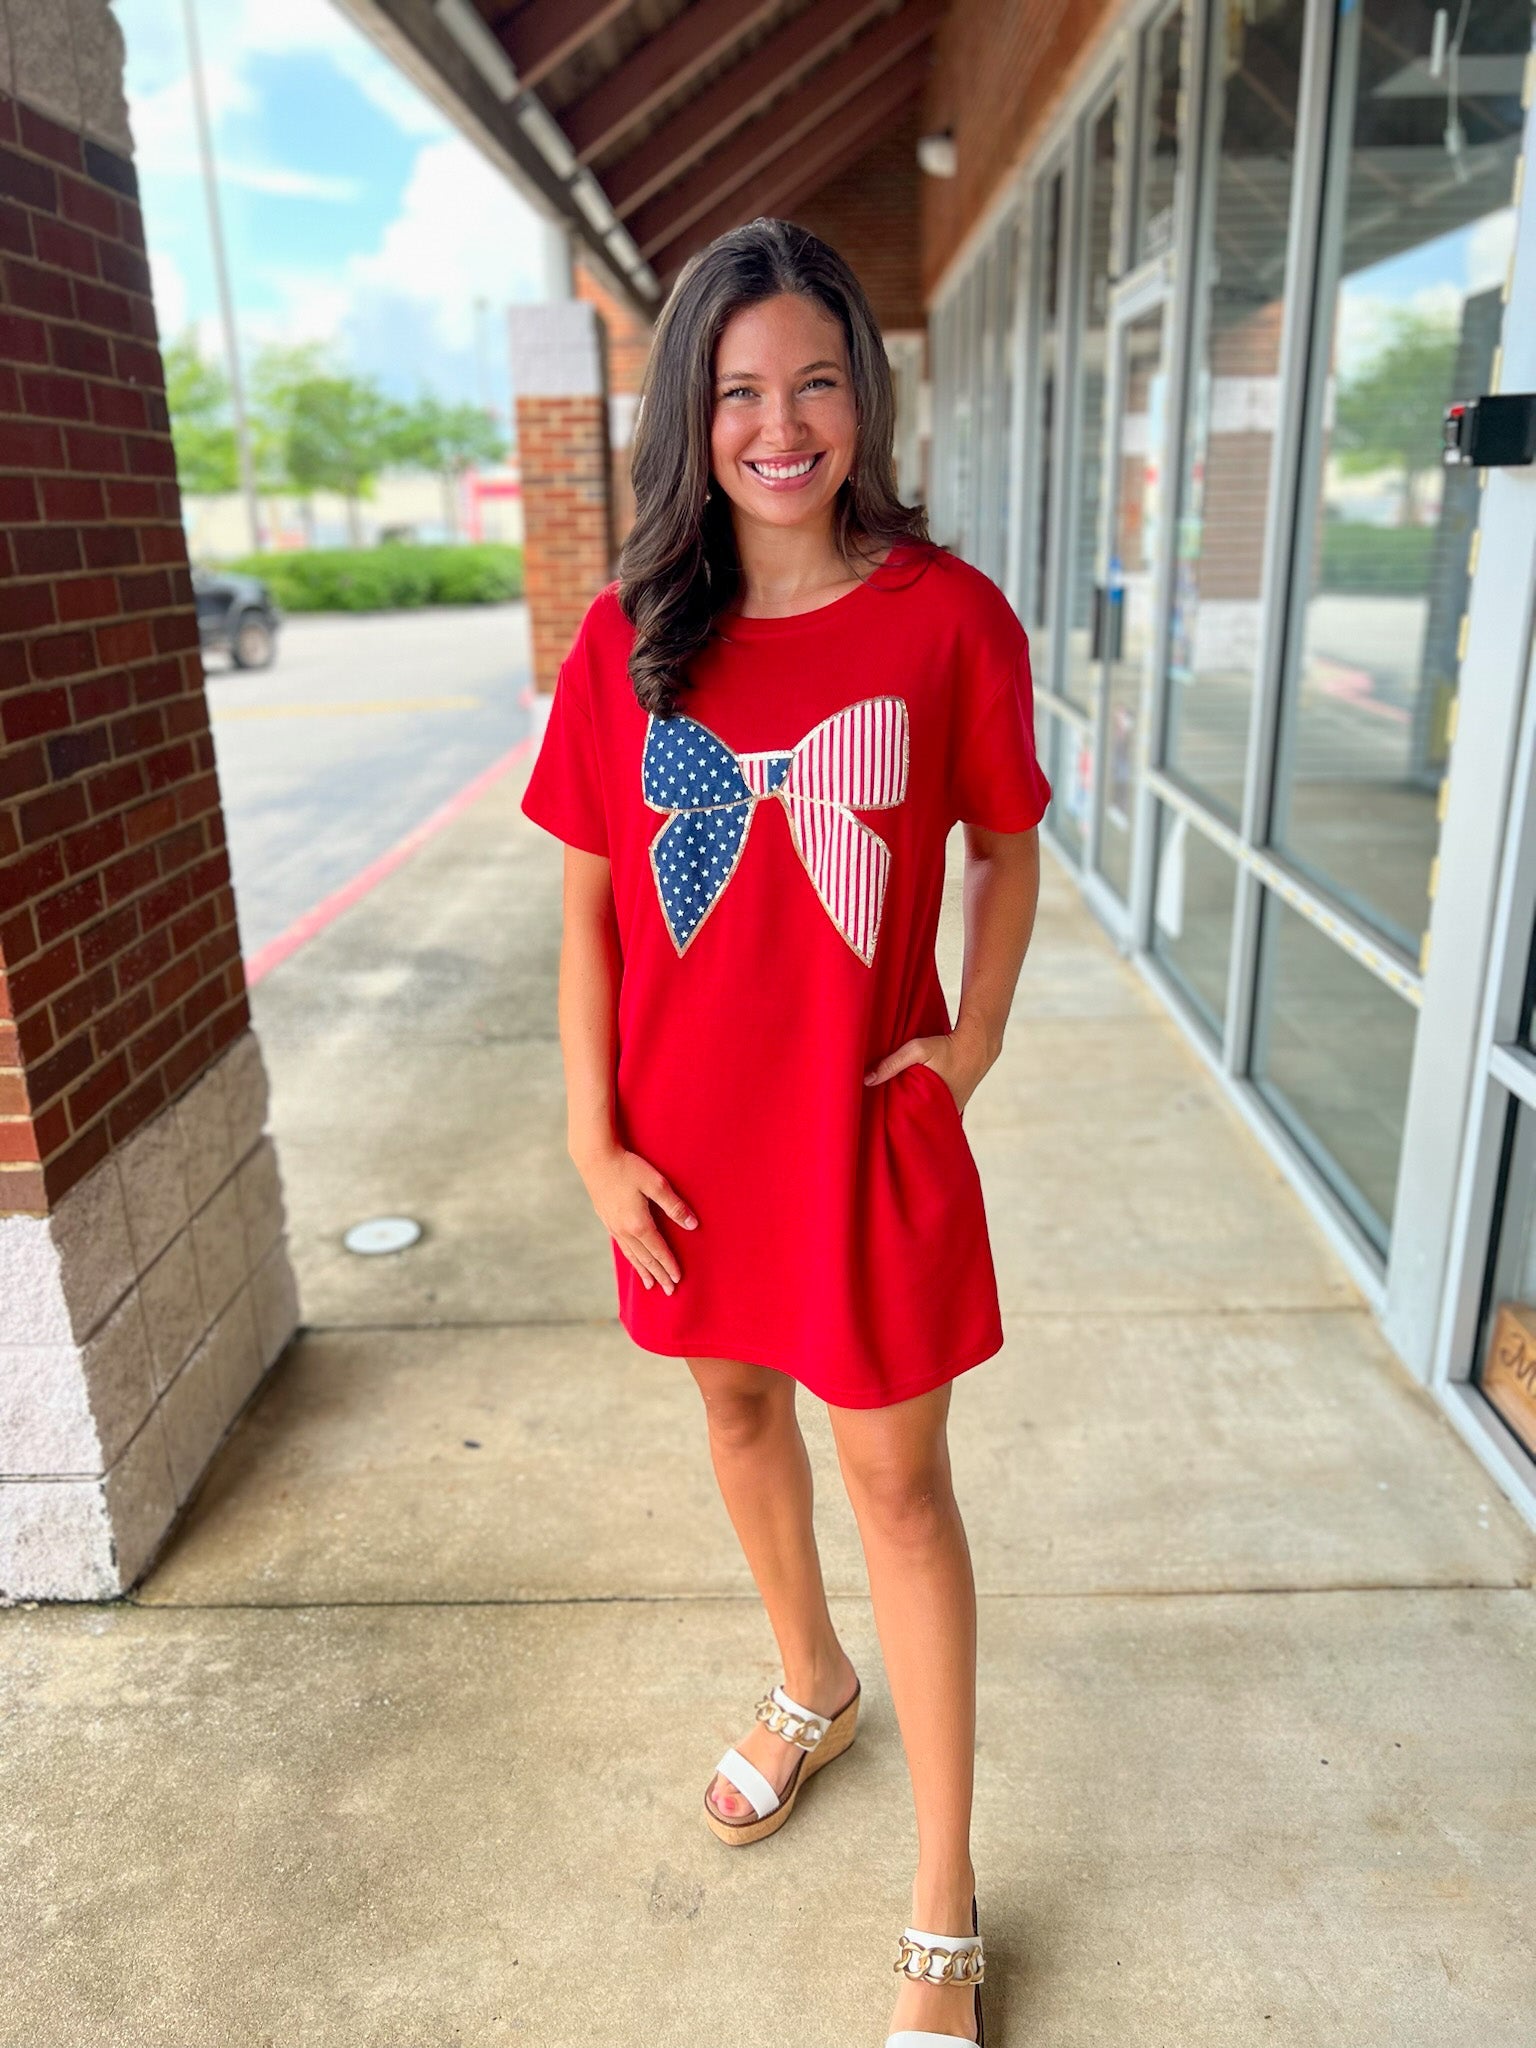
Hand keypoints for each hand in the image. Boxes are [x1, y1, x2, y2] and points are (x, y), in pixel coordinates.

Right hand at [573, 1140, 696, 1294]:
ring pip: (631, 1255)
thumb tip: (692, 1225)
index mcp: (639, 1224)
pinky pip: (621, 1246)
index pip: (659, 1251)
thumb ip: (674, 1206)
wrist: (595, 1158)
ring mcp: (613, 1226)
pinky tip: (632, 1258)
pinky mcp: (606, 1219)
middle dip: (659, 1275)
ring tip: (650, 1284)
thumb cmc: (628, 1167)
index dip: (670, 1265)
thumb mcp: (656, 1184)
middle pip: (645, 1258)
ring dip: (643, 1270)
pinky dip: (630, 1257)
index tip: (678, 1279)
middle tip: (669, 1291)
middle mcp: (625, 1230)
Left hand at [863, 1023, 991, 1116]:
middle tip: (880, 1118)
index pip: (908, 1125)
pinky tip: (910, 1101)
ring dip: (911, 1114)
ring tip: (892, 1111)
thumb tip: (867, 1080)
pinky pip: (933, 1111)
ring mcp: (950, 1112)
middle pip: (915, 1123)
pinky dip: (922, 1108)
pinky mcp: (952, 1106)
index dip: (892, 1124)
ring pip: (924, 1117)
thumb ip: (892, 1064)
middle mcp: (944, 1114)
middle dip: (900, 1121)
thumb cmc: (947, 1048)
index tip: (876, 1122)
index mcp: (933, 1107)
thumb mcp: (917, 1050)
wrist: (977, 1045)